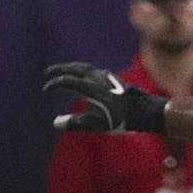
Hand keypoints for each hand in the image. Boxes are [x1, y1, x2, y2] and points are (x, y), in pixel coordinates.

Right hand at [42, 62, 167, 132]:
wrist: (146, 111)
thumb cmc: (122, 119)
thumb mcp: (97, 124)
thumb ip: (75, 123)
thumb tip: (55, 123)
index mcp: (91, 87)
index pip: (67, 81)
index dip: (54, 85)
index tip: (46, 90)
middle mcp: (97, 77)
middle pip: (74, 68)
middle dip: (59, 69)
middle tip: (47, 72)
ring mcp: (106, 75)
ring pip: (84, 67)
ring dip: (71, 68)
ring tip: (63, 72)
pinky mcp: (113, 77)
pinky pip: (93, 70)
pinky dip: (83, 71)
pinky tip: (83, 77)